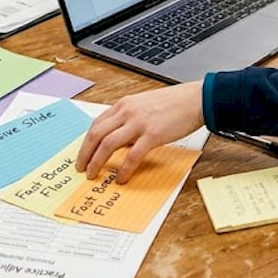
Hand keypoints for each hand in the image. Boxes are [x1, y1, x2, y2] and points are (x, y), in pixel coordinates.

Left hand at [77, 81, 203, 183]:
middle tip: (81, 168)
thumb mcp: (145, 105)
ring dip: (97, 162)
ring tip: (93, 175)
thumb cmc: (174, 103)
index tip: (84, 154)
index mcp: (124, 105)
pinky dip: (124, 169)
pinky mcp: (152, 135)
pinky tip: (121, 178)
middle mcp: (127, 112)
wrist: (195, 99)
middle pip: (96, 134)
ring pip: (108, 145)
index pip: (97, 124)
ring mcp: (139, 123)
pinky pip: (132, 156)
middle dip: (85, 154)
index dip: (87, 141)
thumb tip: (121, 141)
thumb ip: (130, 120)